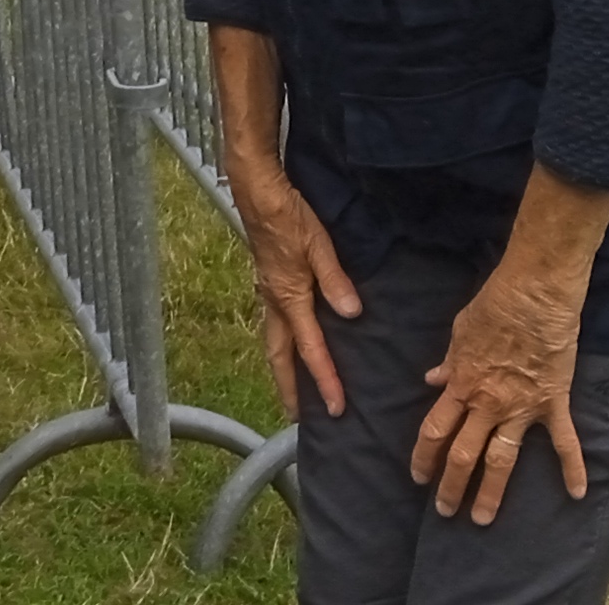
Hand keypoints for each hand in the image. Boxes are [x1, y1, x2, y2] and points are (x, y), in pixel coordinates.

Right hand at [229, 161, 359, 420]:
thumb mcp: (319, 245)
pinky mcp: (268, 282)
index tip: (336, 408)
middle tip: (296, 417)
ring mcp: (268, 292)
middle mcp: (274, 302)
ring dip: (282, 368)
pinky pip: (274, 324)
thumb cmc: (288, 216)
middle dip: (288, 388)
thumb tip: (351, 314)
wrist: (257, 191)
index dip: (325, 380)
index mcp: (289, 298)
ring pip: (273, 342)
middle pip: (279, 356)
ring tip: (293, 388)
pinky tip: (291, 342)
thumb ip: (336, 281)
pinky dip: (282, 343)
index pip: (310, 349)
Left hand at [411, 258, 589, 524]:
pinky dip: (572, 468)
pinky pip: (564, 442)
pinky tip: (577, 493)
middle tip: (445, 511)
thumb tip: (432, 379)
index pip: (434, 431)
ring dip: (490, 492)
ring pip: (501, 460)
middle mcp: (487, 404)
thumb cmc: (494, 305)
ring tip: (482, 519)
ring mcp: (521, 407)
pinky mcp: (553, 403)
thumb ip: (448, 362)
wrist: (534, 293)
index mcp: (462, 386)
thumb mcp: (459, 332)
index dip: (423, 457)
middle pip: (462, 454)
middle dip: (451, 486)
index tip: (418, 476)